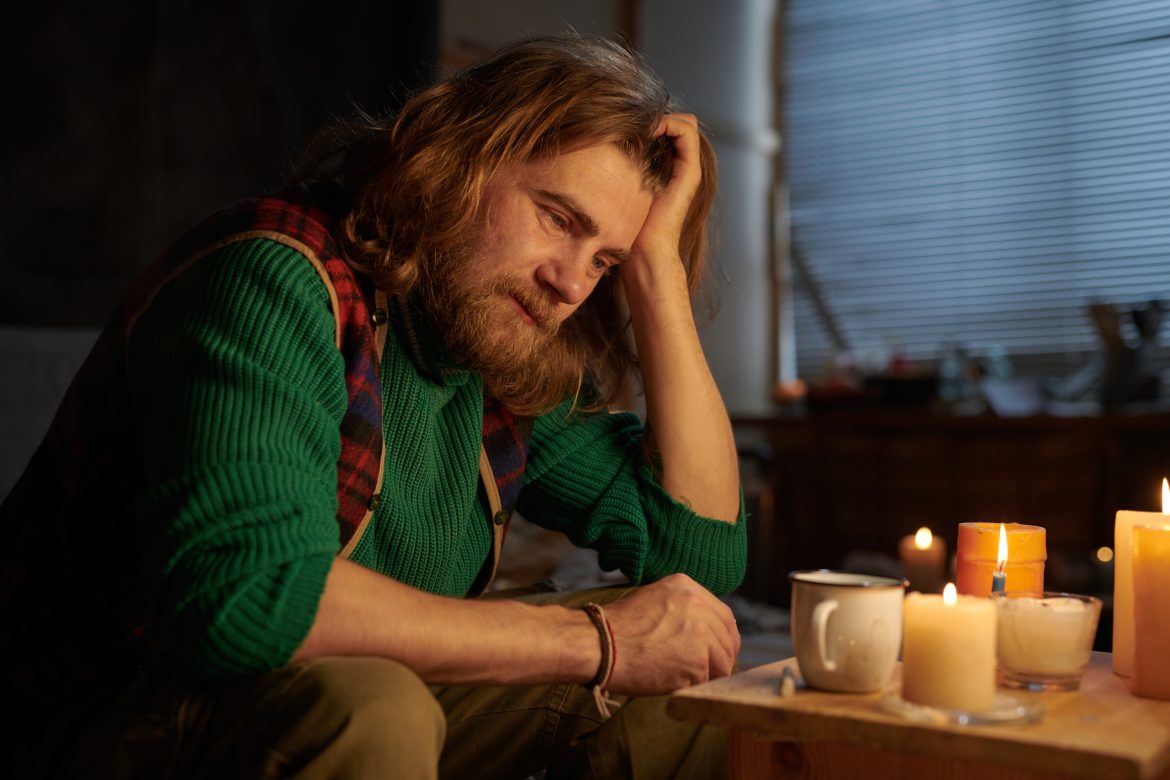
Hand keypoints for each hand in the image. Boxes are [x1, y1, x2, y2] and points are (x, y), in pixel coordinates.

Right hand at [601, 573, 739, 695]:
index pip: (724, 615)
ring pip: (722, 661)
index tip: (717, 650)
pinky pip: (707, 678)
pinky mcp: (698, 660)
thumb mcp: (653, 600)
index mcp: (686, 586)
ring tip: (684, 677)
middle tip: (707, 670)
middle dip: (720, 657)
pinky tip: (673, 681)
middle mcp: (698, 604)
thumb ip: (681, 610)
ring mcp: (701, 631)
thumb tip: (703, 632)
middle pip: (728, 638)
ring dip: (708, 673)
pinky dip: (694, 684)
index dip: (723, 636)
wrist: (599, 644)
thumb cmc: (617, 628)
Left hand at [628, 113, 703, 270]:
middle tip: (632, 121)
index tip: (625, 122)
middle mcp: (680, 165)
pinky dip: (668, 123)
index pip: (667, 125)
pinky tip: (646, 132)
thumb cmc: (626, 225)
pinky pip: (686, 132)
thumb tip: (598, 141)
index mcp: (666, 166)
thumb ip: (619, 165)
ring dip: (662, 117)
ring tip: (639, 126)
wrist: (642, 251)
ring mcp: (687, 168)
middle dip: (656, 115)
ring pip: (685, 122)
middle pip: (678, 120)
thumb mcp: (618, 186)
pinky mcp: (690, 171)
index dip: (650, 117)